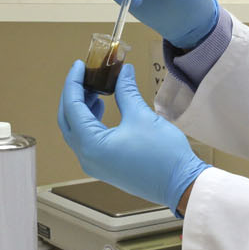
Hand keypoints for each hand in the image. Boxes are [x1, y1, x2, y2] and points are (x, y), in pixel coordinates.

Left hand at [56, 61, 208, 212]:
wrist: (180, 184)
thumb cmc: (163, 154)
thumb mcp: (141, 116)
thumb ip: (126, 91)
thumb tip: (122, 72)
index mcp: (91, 144)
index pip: (72, 107)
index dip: (74, 82)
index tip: (79, 65)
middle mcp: (87, 157)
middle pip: (68, 120)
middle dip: (74, 95)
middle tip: (85, 75)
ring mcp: (94, 164)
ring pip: (76, 130)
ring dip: (81, 108)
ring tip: (95, 89)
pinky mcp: (104, 167)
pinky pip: (87, 140)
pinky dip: (89, 122)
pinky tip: (101, 109)